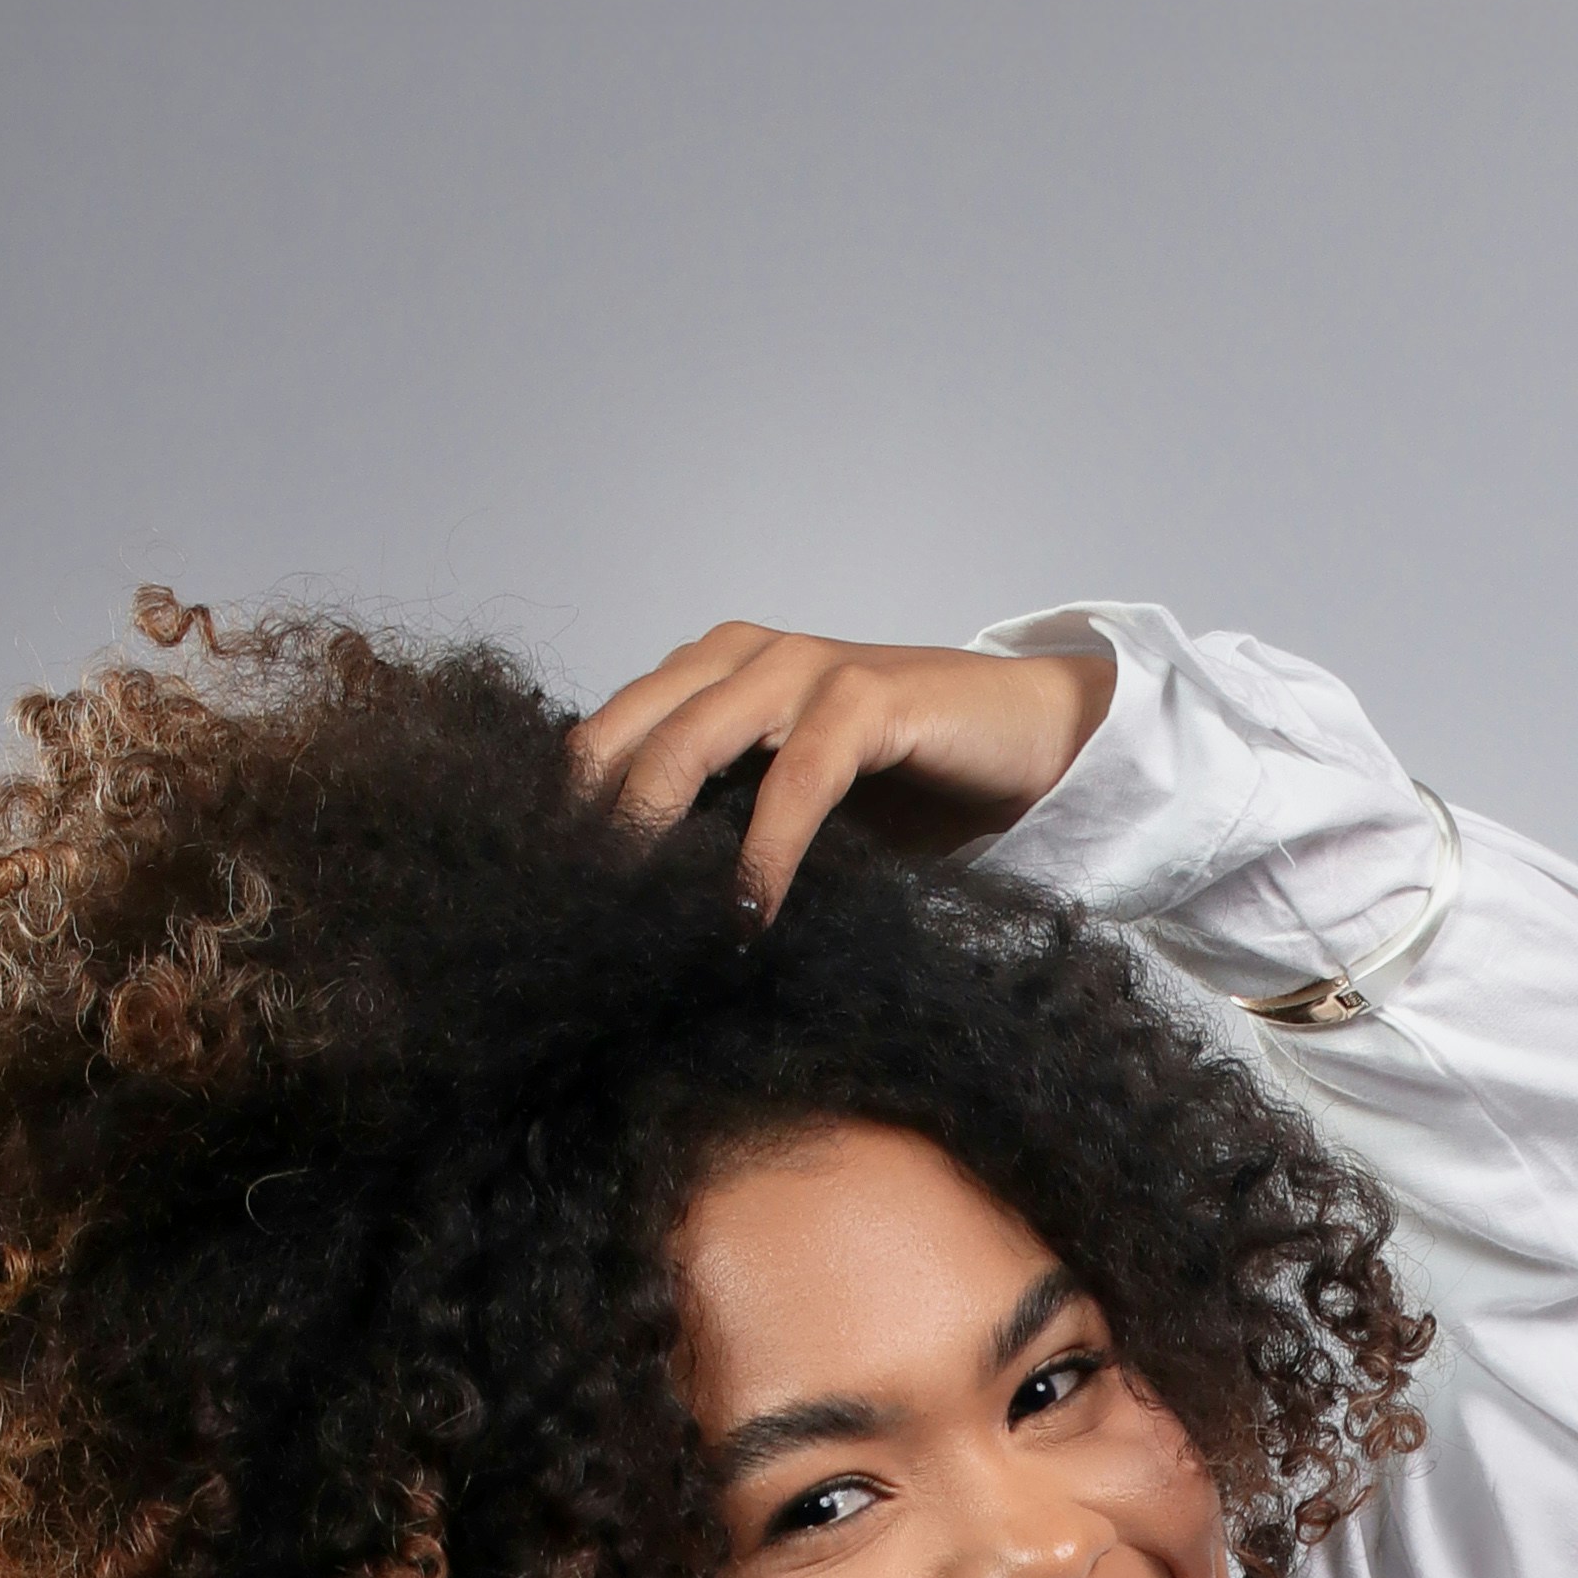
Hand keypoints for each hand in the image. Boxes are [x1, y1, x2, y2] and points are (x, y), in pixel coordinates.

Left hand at [569, 623, 1117, 920]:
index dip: (571, 817)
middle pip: (626, 737)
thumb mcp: (787, 806)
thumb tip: (636, 907)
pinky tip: (748, 913)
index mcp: (708, 675)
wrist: (1024, 742)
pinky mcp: (865, 699)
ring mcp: (802, 668)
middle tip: (578, 919)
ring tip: (641, 921)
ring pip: (691, 744)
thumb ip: (720, 823)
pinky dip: (765, 852)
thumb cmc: (903, 787)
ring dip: (656, 835)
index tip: (554, 902)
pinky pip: (794, 778)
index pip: (604, 737)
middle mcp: (741, 657)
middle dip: (595, 831)